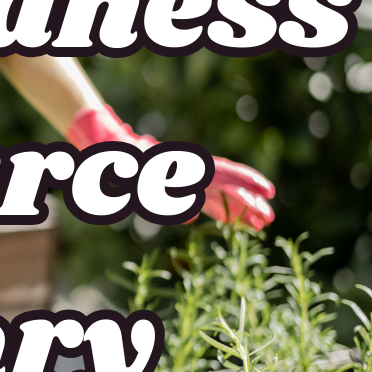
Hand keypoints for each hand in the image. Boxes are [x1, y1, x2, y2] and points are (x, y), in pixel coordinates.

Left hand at [67, 105, 273, 229]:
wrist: (102, 146)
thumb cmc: (114, 153)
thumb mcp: (127, 161)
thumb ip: (146, 174)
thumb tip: (168, 187)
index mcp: (179, 164)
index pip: (219, 172)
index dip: (244, 181)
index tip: (267, 191)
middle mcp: (185, 172)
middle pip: (223, 187)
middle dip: (247, 203)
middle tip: (269, 220)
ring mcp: (181, 180)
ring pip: (215, 195)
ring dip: (237, 210)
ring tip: (260, 225)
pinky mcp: (173, 189)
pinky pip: (200, 200)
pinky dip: (216, 211)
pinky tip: (229, 223)